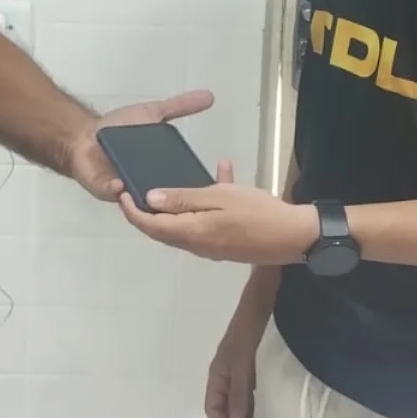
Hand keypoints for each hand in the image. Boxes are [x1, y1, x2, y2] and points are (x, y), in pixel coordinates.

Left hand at [66, 89, 214, 200]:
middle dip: (173, 194)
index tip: (210, 182)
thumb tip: (209, 96)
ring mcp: (125, 188)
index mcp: (160, 169)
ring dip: (145, 196)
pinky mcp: (104, 189)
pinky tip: (120, 183)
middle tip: (184, 193)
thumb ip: (180, 106)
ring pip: (139, 199)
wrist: (86, 133)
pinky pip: (112, 193)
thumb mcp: (153, 112)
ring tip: (152, 192)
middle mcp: (146, 183)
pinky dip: (116, 189)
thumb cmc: (119, 128)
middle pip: (163, 194)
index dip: (194, 182)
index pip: (181, 180)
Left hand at [118, 160, 317, 263]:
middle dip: (148, 209)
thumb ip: (183, 199)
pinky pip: (205, 220)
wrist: (294, 237)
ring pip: (183, 222)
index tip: (122, 192)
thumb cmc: (256, 213)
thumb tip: (149, 200)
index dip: (132, 211)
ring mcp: (211, 246)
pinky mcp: (226, 242)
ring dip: (178, 202)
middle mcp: (196, 244)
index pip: (150, 226)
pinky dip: (204, 202)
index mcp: (190, 233)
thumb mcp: (218, 198)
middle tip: (139, 184)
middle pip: (162, 228)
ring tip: (178, 175)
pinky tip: (223, 171)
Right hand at [206, 308, 266, 417]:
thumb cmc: (249, 330)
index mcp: (218, 372)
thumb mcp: (243, 361)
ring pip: (239, 399)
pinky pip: (251, 389)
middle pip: (225, 406)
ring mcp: (241, 367)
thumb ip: (239, 390)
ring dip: (247, 415)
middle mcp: (227, 372)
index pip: (213, 407)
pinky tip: (270, 408)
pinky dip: (257, 402)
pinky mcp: (254, 363)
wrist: (263, 299)